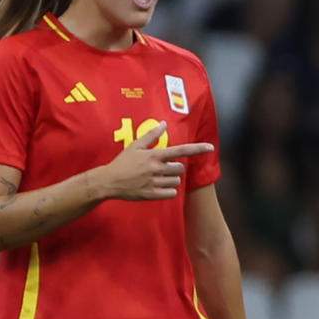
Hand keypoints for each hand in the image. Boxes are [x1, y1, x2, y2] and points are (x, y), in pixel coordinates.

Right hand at [98, 122, 212, 200]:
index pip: (181, 150)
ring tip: (157, 178)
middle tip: (161, 168)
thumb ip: (151, 136)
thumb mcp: (135, 146)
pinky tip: (158, 187)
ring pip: (177, 181)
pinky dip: (169, 191)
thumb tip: (163, 124)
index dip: (197, 148)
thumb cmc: (122, 162)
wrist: (108, 181)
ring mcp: (154, 182)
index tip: (210, 147)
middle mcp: (156, 168)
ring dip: (172, 180)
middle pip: (180, 168)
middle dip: (174, 168)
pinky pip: (172, 193)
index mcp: (154, 155)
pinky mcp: (152, 194)